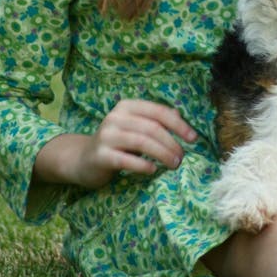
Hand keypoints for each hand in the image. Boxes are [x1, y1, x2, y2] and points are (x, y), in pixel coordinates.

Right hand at [33, 99, 196, 189]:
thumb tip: (180, 117)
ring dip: (163, 154)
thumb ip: (155, 121)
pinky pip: (126, 160)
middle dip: (172, 143)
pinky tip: (153, 170)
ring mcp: (106, 135)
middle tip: (182, 157)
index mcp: (127, 106)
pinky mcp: (100, 155)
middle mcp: (115, 117)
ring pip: (142, 142)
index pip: (159, 112)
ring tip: (174, 164)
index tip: (193, 139)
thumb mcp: (135, 128)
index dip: (179, 125)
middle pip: (152, 128)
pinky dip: (143, 165)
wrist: (83, 160)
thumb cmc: (117, 143)